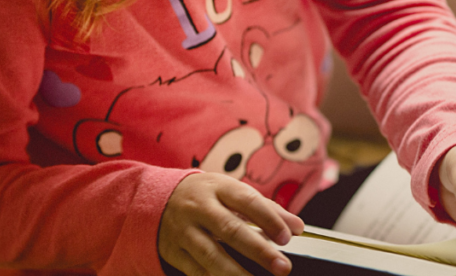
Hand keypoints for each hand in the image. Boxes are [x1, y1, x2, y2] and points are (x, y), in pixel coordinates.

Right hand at [158, 173, 303, 275]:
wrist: (157, 199)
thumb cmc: (207, 196)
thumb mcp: (232, 192)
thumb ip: (266, 209)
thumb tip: (298, 227)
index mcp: (218, 188)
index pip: (247, 201)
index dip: (269, 219)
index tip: (288, 237)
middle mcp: (199, 208)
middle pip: (230, 230)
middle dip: (258, 250)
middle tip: (282, 267)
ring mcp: (184, 231)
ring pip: (210, 255)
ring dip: (236, 273)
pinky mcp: (173, 252)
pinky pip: (195, 271)